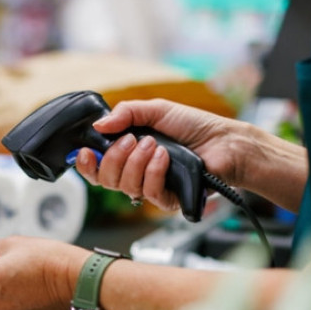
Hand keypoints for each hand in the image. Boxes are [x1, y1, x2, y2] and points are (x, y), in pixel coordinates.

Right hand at [75, 99, 244, 213]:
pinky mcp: (167, 200)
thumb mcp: (156, 110)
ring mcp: (151, 188)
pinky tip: (165, 157)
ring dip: (137, 162)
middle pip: (105, 180)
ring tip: (155, 145)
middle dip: (114, 158)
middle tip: (132, 140)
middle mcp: (136, 173)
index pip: (97, 167)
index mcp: (128, 154)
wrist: (225, 142)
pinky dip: (154, 172)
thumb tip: (98, 125)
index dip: (86, 164)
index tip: (85, 152)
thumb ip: (125, 113)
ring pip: (125, 186)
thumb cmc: (195, 126)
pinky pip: (148, 192)